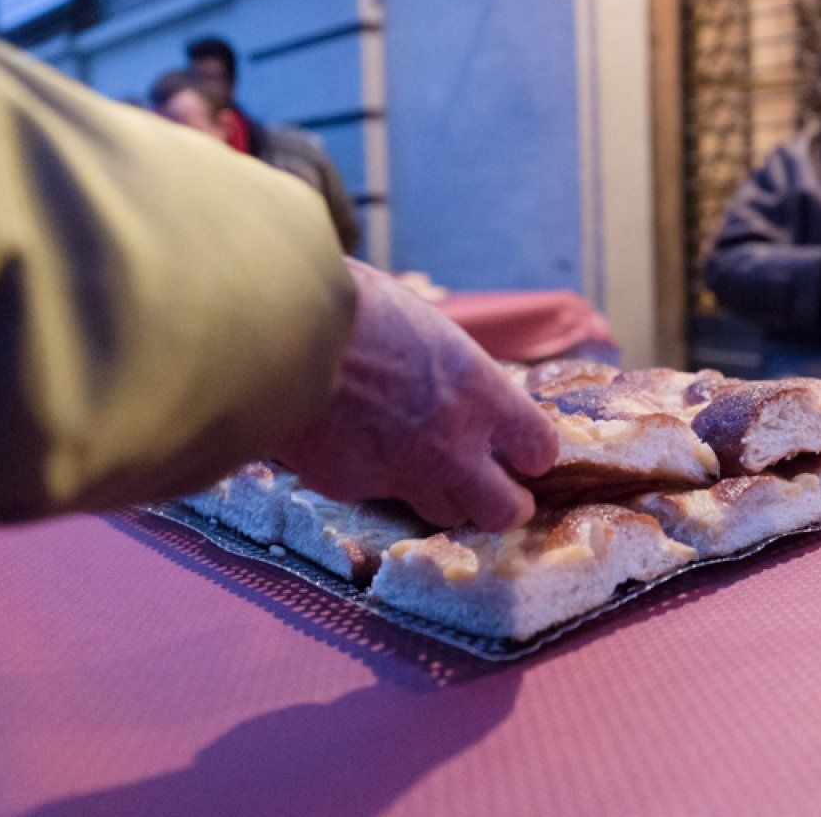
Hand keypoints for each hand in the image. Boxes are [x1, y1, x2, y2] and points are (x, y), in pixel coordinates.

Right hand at [276, 260, 556, 530]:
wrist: (282, 331)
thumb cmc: (354, 307)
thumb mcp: (424, 324)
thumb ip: (446, 367)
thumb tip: (450, 376)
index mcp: (479, 391)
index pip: (537, 445)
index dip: (535, 453)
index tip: (528, 456)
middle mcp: (451, 444)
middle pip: (503, 510)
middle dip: (506, 506)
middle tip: (501, 497)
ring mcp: (401, 474)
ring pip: (443, 513)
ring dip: (444, 497)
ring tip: (429, 472)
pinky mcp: (351, 488)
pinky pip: (377, 496)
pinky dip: (374, 479)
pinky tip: (354, 447)